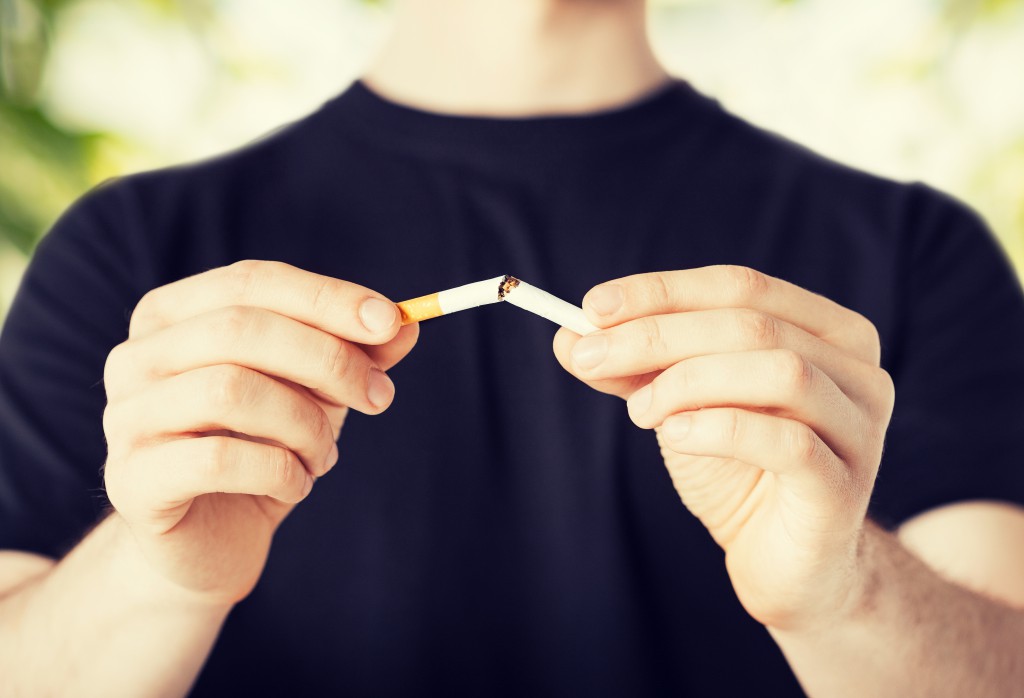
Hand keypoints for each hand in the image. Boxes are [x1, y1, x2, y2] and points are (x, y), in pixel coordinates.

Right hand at [102, 260, 417, 604]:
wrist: (207, 544)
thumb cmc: (260, 448)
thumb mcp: (315, 392)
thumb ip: (356, 353)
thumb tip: (406, 326)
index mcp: (173, 315)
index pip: (252, 281)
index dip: (326, 298)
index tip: (392, 322)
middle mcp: (136, 356)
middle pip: (240, 329)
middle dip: (327, 360)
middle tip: (379, 397)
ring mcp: (125, 417)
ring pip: (230, 391)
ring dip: (304, 424)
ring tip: (325, 455)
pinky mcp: (131, 479)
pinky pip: (218, 459)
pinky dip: (279, 471)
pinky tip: (296, 485)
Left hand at [553, 265, 894, 630]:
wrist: (783, 562)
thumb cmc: (739, 470)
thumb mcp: (683, 405)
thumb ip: (636, 369)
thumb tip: (568, 336)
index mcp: (827, 331)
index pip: (741, 286)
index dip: (663, 292)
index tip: (593, 308)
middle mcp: (858, 369)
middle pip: (753, 324)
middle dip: (657, 335)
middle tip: (590, 356)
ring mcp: (861, 428)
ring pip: (780, 371)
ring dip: (689, 382)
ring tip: (640, 412)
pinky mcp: (845, 487)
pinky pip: (787, 441)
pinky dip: (719, 428)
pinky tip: (676, 436)